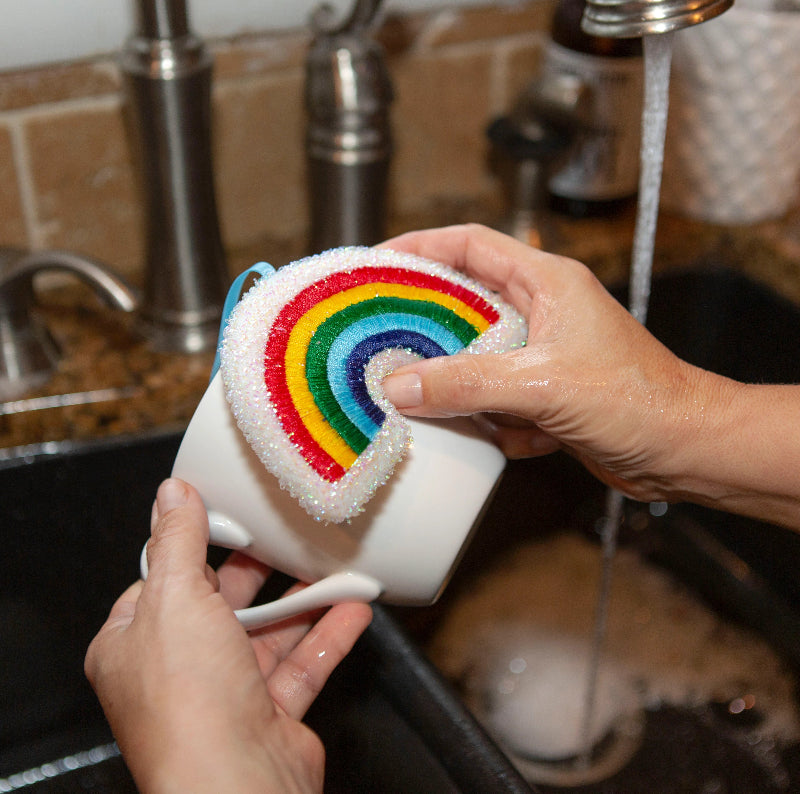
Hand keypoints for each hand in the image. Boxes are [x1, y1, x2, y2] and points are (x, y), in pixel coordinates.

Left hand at [85, 478, 372, 793]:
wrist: (238, 782)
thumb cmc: (188, 703)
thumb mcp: (176, 596)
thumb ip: (178, 540)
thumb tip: (171, 495)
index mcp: (134, 645)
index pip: (161, 584)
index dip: (192, 551)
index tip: (225, 520)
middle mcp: (176, 672)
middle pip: (219, 607)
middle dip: (253, 575)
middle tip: (278, 539)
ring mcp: (225, 695)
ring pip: (267, 635)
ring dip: (301, 603)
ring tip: (328, 570)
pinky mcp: (269, 714)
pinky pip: (302, 664)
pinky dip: (328, 635)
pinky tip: (351, 609)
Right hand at [379, 225, 799, 529]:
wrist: (684, 450)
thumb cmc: (638, 399)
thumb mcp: (542, 385)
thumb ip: (467, 383)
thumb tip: (401, 385)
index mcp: (545, 282)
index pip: (470, 244)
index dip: (419, 247)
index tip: (375, 265)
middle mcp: (540, 311)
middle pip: (462, 303)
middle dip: (423, 326)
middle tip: (379, 341)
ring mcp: (541, 353)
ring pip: (474, 357)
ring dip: (457, 384)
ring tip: (430, 401)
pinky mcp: (543, 393)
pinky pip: (493, 398)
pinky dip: (492, 420)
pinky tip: (512, 438)